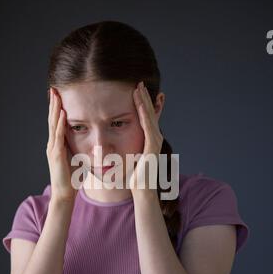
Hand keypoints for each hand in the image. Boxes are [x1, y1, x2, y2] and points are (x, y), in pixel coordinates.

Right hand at [46, 87, 78, 202]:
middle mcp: (52, 145)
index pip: (56, 123)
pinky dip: (60, 125)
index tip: (59, 95)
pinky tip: (63, 114)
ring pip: (54, 125)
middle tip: (54, 89)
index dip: (57, 108)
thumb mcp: (76, 159)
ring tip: (56, 96)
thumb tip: (88, 142)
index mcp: (57, 145)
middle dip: (53, 104)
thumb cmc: (71, 179)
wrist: (64, 195)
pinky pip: (58, 137)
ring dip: (55, 110)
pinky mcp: (56, 156)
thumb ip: (78, 149)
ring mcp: (53, 149)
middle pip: (52, 120)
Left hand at [129, 81, 162, 197]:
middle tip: (139, 83)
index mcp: (149, 139)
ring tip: (139, 88)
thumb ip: (127, 147)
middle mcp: (154, 138)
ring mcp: (155, 142)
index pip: (146, 117)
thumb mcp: (129, 157)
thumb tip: (117, 140)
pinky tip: (140, 105)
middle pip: (149, 113)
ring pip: (149, 117)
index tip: (136, 90)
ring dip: (144, 102)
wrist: (142, 190)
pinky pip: (148, 127)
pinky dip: (144, 115)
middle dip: (144, 98)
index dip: (142, 103)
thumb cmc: (134, 177)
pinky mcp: (152, 147)